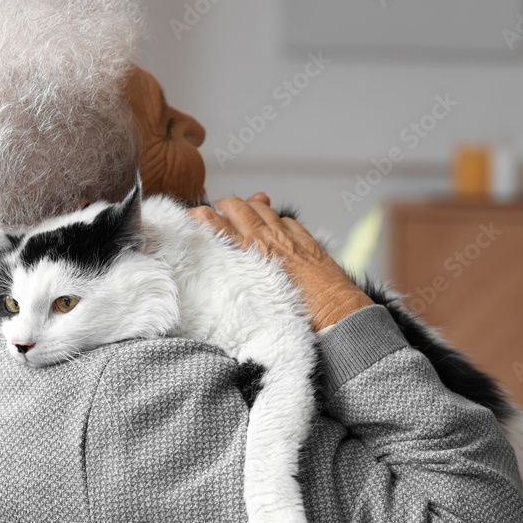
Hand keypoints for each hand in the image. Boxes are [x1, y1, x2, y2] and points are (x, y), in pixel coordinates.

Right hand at [188, 194, 372, 331]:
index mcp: (248, 252)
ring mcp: (288, 235)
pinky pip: (285, 220)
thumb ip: (236, 277)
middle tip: (216, 217)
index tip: (187, 219)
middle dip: (221, 206)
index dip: (196, 215)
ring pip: (260, 207)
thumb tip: (223, 269)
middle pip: (234, 205)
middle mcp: (266, 238)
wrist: (335, 316)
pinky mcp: (306, 239)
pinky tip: (274, 232)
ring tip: (242, 218)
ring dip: (248, 209)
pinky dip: (276, 222)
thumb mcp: (255, 300)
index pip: (212, 220)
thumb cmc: (295, 317)